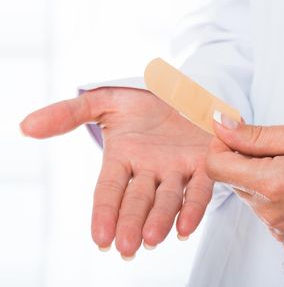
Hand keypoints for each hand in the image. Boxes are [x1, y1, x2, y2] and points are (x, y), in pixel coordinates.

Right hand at [20, 88, 212, 258]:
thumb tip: (25, 126)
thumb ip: (69, 114)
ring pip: (168, 199)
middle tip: (126, 248)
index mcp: (123, 159)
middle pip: (138, 201)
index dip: (104, 213)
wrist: (182, 91)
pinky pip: (199, 189)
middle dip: (131, 223)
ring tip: (152, 239)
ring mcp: (176, 170)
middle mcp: (149, 171)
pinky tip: (186, 228)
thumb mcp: (104, 102)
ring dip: (160, 220)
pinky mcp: (203, 165)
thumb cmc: (142, 102)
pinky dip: (193, 208)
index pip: (109, 191)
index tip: (101, 238)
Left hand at [206, 113, 283, 246]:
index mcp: (272, 183)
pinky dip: (270, 193)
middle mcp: (270, 211)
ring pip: (247, 193)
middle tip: (275, 149)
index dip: (221, 145)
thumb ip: (254, 134)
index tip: (238, 134)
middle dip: (244, 159)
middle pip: (232, 179)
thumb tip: (220, 124)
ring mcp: (277, 226)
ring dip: (258, 175)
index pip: (215, 166)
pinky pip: (262, 208)